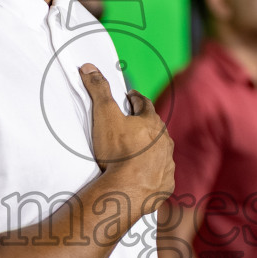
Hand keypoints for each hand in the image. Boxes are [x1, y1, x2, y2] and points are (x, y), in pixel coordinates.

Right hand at [78, 65, 173, 200]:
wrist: (129, 190)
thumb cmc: (118, 152)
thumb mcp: (104, 115)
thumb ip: (98, 90)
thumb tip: (89, 67)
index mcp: (151, 122)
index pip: (144, 104)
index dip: (136, 99)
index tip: (130, 96)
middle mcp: (164, 141)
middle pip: (156, 127)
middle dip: (146, 124)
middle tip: (135, 123)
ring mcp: (167, 163)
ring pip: (161, 151)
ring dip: (152, 148)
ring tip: (139, 152)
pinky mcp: (165, 183)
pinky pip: (162, 174)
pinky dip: (154, 172)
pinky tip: (146, 175)